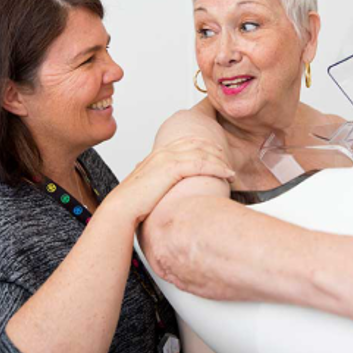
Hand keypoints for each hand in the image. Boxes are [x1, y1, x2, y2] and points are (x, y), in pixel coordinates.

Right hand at [101, 137, 234, 224]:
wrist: (122, 209)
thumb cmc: (132, 203)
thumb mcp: (146, 187)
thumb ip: (156, 182)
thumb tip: (161, 188)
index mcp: (157, 155)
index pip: (186, 143)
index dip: (203, 146)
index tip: (216, 153)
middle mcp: (163, 153)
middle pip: (197, 144)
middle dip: (215, 151)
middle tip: (227, 160)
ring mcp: (168, 159)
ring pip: (202, 153)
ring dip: (220, 161)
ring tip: (230, 171)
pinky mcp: (172, 169)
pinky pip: (201, 164)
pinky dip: (217, 168)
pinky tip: (227, 174)